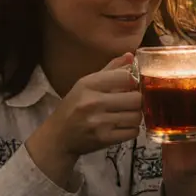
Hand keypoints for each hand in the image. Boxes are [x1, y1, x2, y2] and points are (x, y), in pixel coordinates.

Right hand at [25, 54, 142, 187]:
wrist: (58, 136)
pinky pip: (133, 132)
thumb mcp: (86, 84)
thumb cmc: (73, 107)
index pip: (126, 77)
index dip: (134, 81)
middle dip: (136, 100)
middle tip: (130, 102)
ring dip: (134, 116)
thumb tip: (130, 56)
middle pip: (136, 98)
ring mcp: (99, 122)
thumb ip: (110, 70)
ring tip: (125, 115)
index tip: (130, 86)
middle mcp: (94, 102)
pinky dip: (131, 129)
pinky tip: (122, 126)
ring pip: (136, 116)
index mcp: (89, 84)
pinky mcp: (104, 139)